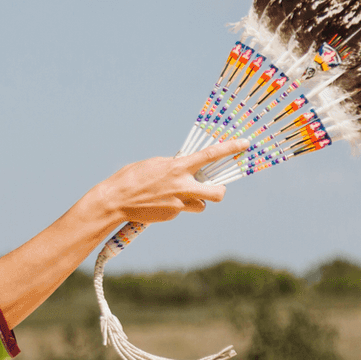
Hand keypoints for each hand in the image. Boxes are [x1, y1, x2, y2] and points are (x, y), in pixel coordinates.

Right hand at [88, 139, 246, 226]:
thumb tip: (186, 169)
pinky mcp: (172, 215)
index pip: (211, 155)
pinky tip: (159, 203)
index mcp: (178, 167)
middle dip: (220, 191)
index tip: (245, 144)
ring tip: (179, 196)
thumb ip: (174, 166)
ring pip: (201, 204)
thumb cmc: (132, 178)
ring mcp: (178, 203)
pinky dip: (175, 206)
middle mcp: (182, 186)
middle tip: (215, 188)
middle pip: (218, 192)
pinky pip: (182, 210)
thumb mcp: (155, 164)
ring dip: (196, 200)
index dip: (230, 148)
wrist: (115, 201)